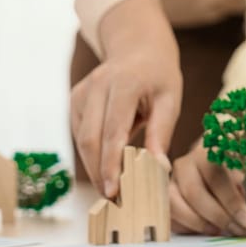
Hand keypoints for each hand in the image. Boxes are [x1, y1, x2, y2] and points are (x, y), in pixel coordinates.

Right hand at [70, 0, 179, 197]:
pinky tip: (105, 169)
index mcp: (124, 84)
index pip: (113, 131)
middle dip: (99, 172)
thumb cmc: (159, 76)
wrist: (137, 47)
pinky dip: (91, 154)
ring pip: (81, 139)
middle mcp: (97, 87)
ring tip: (111, 190)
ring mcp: (82, 93)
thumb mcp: (170, 99)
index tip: (114, 191)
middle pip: (90, 139)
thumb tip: (158, 167)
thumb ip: (162, 132)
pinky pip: (80, 134)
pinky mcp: (75, 101)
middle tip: (113, 199)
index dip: (111, 164)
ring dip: (94, 167)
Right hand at [170, 140, 245, 235]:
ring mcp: (172, 182)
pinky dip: (189, 228)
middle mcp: (185, 164)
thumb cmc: (241, 174)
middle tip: (237, 229)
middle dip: (217, 215)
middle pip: (193, 192)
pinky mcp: (166, 201)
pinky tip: (210, 229)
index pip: (215, 176)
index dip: (231, 201)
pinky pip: (172, 218)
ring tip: (221, 230)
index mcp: (208, 152)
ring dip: (199, 224)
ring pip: (175, 205)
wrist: (228, 170)